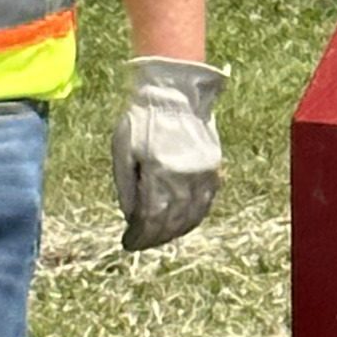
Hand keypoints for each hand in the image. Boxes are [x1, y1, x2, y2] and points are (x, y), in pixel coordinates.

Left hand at [111, 56, 226, 253]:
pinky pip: (206, 202)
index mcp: (157, 172)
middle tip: (143, 243)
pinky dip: (194, 217)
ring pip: (190, 215)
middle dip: (155, 237)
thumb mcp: (123, 151)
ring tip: (161, 237)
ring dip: (175, 231)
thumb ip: (126, 187)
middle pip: (170, 221)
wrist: (173, 93)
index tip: (129, 243)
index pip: (150, 218)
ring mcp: (201, 173)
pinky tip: (184, 223)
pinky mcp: (213, 168)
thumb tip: (132, 218)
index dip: (139, 236)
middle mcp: (183, 177)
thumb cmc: (141, 120)